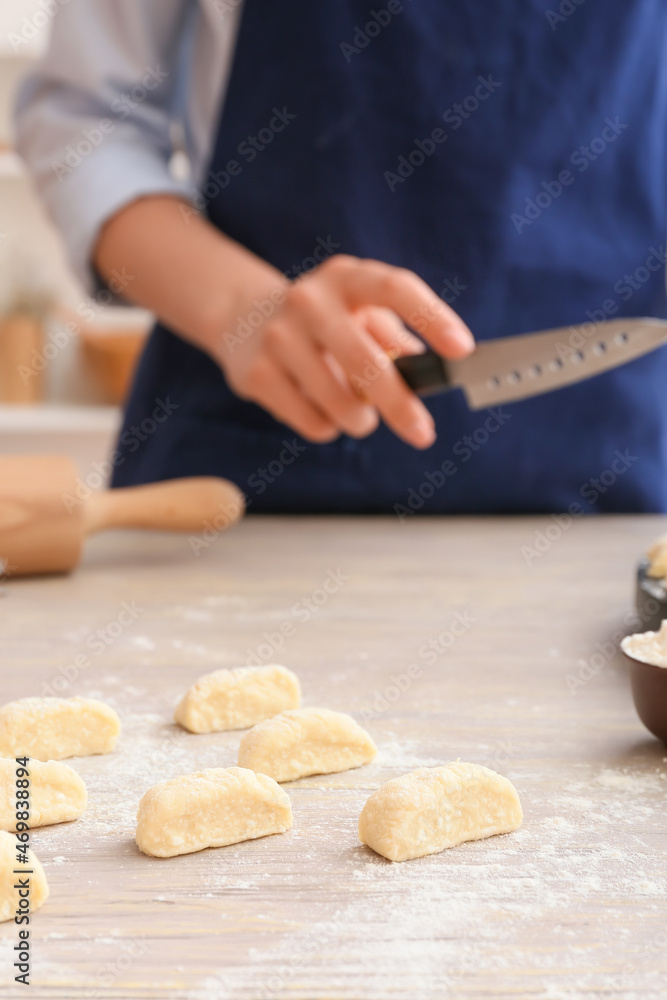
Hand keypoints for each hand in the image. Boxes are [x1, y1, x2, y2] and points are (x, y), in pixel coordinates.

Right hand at [217, 254, 474, 448]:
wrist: (243, 320)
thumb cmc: (325, 322)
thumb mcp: (361, 314)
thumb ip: (397, 340)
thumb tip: (431, 372)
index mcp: (347, 278)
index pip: (395, 289)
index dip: (432, 318)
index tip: (462, 351)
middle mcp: (309, 300)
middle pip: (366, 361)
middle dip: (399, 404)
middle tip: (422, 433)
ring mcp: (278, 336)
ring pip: (339, 403)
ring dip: (359, 420)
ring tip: (358, 415)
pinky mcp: (256, 373)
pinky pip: (313, 422)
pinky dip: (328, 427)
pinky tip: (320, 409)